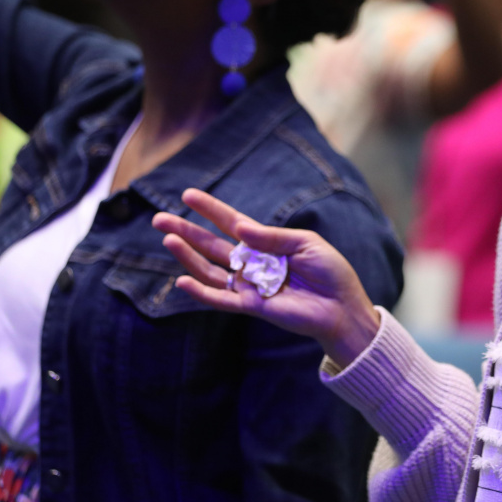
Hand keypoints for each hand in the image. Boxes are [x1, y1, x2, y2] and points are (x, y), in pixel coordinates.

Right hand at [152, 188, 381, 367]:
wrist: (342, 307)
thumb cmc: (330, 272)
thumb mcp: (306, 243)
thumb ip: (272, 237)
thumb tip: (240, 227)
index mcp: (265, 244)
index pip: (231, 223)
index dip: (210, 210)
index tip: (188, 194)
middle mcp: (252, 263)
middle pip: (211, 245)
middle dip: (186, 231)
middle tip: (159, 219)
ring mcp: (248, 285)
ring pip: (210, 270)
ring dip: (188, 257)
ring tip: (168, 240)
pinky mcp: (251, 306)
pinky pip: (220, 298)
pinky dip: (201, 292)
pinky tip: (182, 280)